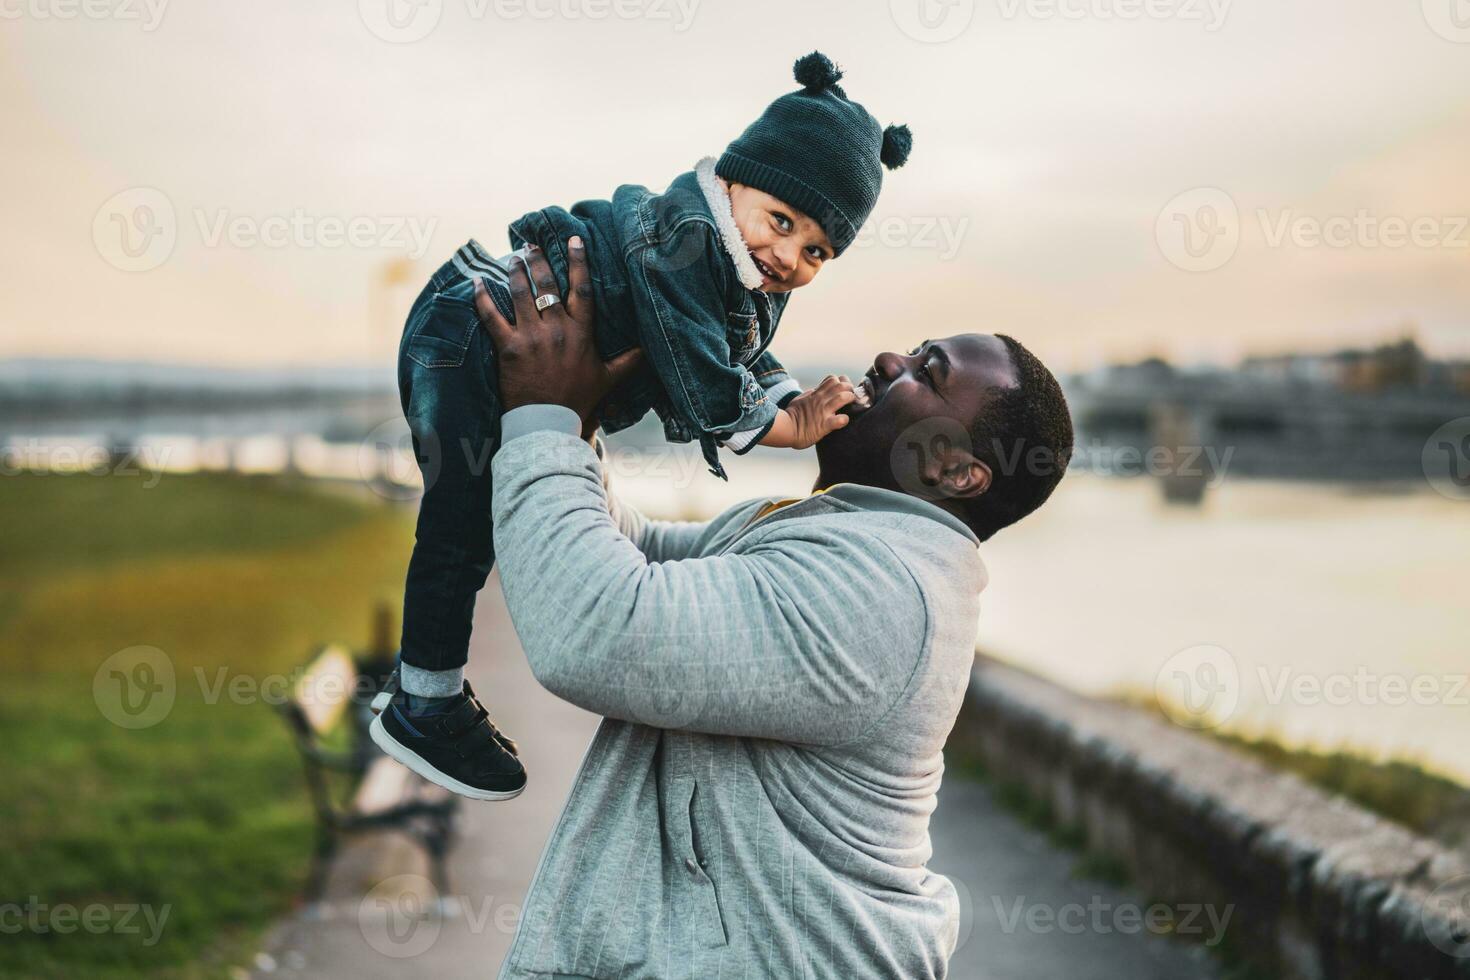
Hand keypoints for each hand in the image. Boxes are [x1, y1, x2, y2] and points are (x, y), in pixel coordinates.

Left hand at [473, 238, 642, 431]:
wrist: (550, 423)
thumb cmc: (580, 401)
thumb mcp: (608, 380)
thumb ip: (628, 361)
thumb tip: (650, 349)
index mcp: (582, 333)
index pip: (582, 289)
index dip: (579, 262)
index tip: (574, 239)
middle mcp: (557, 329)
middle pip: (548, 285)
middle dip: (539, 260)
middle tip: (530, 243)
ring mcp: (532, 337)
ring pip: (521, 295)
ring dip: (515, 272)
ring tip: (512, 257)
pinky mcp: (509, 348)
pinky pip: (492, 317)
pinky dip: (482, 298)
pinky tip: (476, 283)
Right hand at [781, 375, 856, 448]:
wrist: (785, 429)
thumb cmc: (791, 415)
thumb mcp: (801, 399)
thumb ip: (811, 395)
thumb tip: (816, 391)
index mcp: (816, 393)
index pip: (832, 379)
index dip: (842, 382)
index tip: (844, 389)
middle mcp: (820, 400)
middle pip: (841, 385)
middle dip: (849, 389)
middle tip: (851, 397)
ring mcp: (823, 412)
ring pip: (842, 397)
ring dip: (850, 400)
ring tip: (850, 405)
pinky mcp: (824, 425)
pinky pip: (840, 420)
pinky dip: (844, 420)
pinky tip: (843, 421)